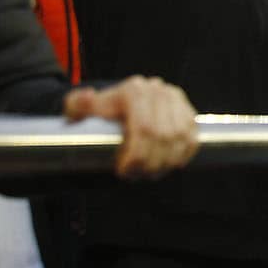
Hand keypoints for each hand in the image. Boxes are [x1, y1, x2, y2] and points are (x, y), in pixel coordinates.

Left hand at [63, 76, 196, 179]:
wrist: (117, 102)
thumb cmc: (95, 113)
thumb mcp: (78, 108)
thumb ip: (75, 105)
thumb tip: (86, 98)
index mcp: (134, 91)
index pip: (145, 128)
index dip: (138, 155)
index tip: (124, 171)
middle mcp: (159, 92)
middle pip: (164, 136)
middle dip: (152, 162)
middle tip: (137, 176)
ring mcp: (176, 100)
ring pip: (181, 138)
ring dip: (168, 161)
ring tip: (151, 174)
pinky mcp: (187, 110)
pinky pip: (192, 136)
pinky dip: (184, 154)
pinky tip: (170, 165)